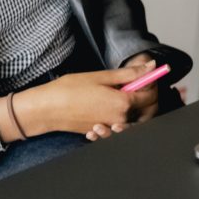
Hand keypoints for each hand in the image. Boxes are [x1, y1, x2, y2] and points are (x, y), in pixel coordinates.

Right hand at [13, 64, 156, 138]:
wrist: (47, 109)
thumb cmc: (69, 90)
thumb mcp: (101, 76)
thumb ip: (129, 74)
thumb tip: (151, 66)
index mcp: (122, 103)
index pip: (151, 95)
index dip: (152, 82)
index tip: (147, 73)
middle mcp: (120, 119)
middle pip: (147, 110)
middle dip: (147, 96)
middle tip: (136, 81)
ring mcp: (111, 127)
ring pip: (135, 118)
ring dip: (134, 105)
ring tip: (121, 91)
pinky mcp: (102, 131)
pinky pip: (119, 124)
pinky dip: (120, 115)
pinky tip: (108, 103)